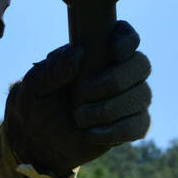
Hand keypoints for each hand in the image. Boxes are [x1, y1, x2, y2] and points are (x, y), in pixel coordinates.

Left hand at [4, 20, 150, 176]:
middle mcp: (117, 73)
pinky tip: (91, 134)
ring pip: (143, 95)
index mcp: (95, 54)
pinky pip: (140, 124)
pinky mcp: (129, 125)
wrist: (36, 141)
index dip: (127, 40)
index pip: (124, 36)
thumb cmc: (35, 105)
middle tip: (83, 93)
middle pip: (141, 65)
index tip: (114, 51)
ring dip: (111, 108)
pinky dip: (118, 130)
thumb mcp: (34, 85)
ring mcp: (127, 99)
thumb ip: (54, 68)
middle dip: (116, 79)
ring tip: (79, 117)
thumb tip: (79, 53)